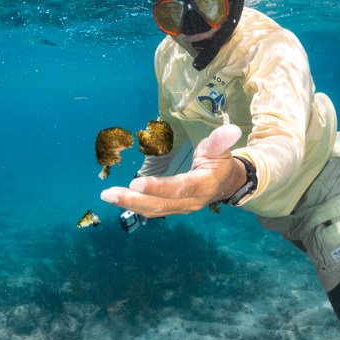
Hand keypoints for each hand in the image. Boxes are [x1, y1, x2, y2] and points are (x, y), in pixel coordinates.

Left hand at [100, 124, 245, 216]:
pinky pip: (153, 210)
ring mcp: (181, 208)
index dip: (159, 187)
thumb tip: (231, 128)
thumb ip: (221, 140)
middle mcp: (191, 201)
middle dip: (134, 200)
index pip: (180, 187)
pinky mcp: (173, 209)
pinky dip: (135, 206)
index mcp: (204, 185)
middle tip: (109, 193)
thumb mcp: (222, 149)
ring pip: (154, 210)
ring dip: (129, 204)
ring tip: (108, 195)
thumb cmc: (221, 163)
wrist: (227, 184)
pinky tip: (118, 199)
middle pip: (161, 204)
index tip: (136, 184)